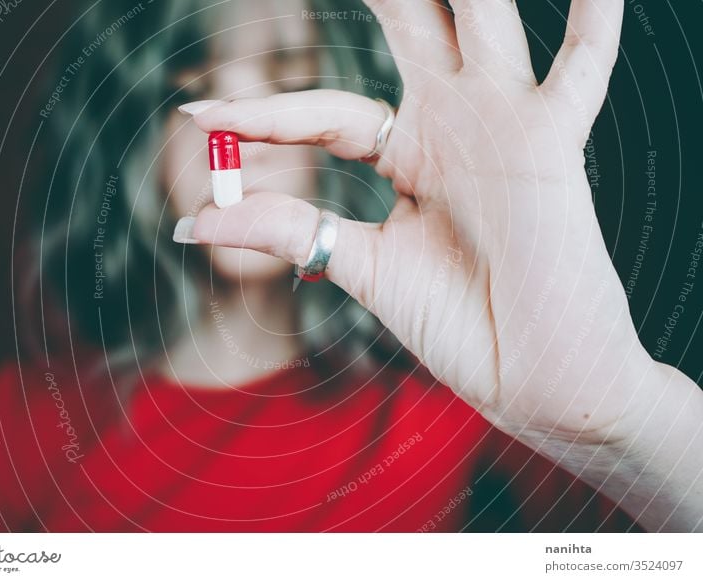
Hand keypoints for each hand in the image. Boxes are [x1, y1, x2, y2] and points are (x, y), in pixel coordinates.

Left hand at [176, 0, 653, 446]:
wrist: (532, 375)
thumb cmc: (459, 323)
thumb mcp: (360, 266)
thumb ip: (285, 231)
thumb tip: (190, 222)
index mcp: (409, 153)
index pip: (324, 111)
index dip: (262, 113)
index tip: (197, 115)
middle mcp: (456, 123)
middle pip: (408, 27)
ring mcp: (503, 123)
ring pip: (480, 20)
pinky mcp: (550, 143)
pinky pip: (579, 72)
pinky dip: (591, 24)